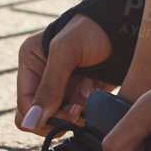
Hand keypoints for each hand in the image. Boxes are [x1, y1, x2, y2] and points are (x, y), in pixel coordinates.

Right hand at [15, 14, 110, 135]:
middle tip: (80, 108)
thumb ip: (49, 87)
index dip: (43, 117)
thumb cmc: (92, 30)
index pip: (25, 107)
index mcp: (30, 63)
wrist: (125, 28)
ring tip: (90, 90)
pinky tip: (96, 91)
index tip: (69, 113)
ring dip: (77, 113)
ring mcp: (63, 88)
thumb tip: (30, 122)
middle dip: (59, 118)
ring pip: (61, 121)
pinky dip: (89, 111)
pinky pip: (79, 118)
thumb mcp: (66, 52)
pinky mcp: (81, 95)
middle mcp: (43, 78)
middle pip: (40, 118)